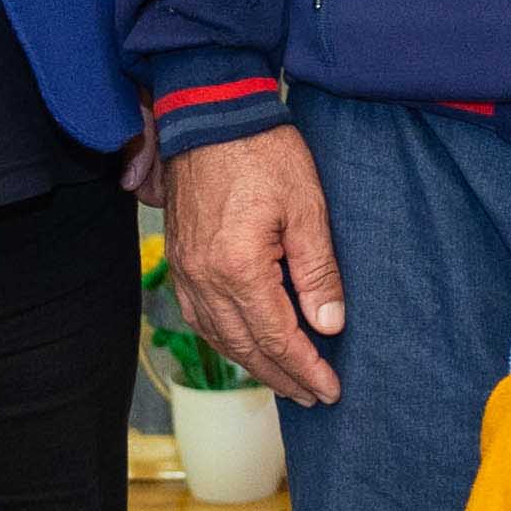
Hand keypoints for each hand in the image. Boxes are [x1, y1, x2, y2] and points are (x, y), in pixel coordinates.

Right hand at [164, 126, 345, 405]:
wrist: (210, 114)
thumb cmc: (263, 152)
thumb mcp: (307, 208)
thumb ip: (318, 272)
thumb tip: (330, 325)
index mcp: (239, 269)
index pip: (278, 338)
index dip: (306, 368)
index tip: (331, 389)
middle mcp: (205, 279)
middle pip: (246, 347)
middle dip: (282, 377)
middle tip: (313, 396)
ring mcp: (186, 271)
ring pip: (219, 337)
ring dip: (253, 364)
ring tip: (284, 380)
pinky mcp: (179, 258)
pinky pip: (200, 317)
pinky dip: (225, 339)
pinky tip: (245, 344)